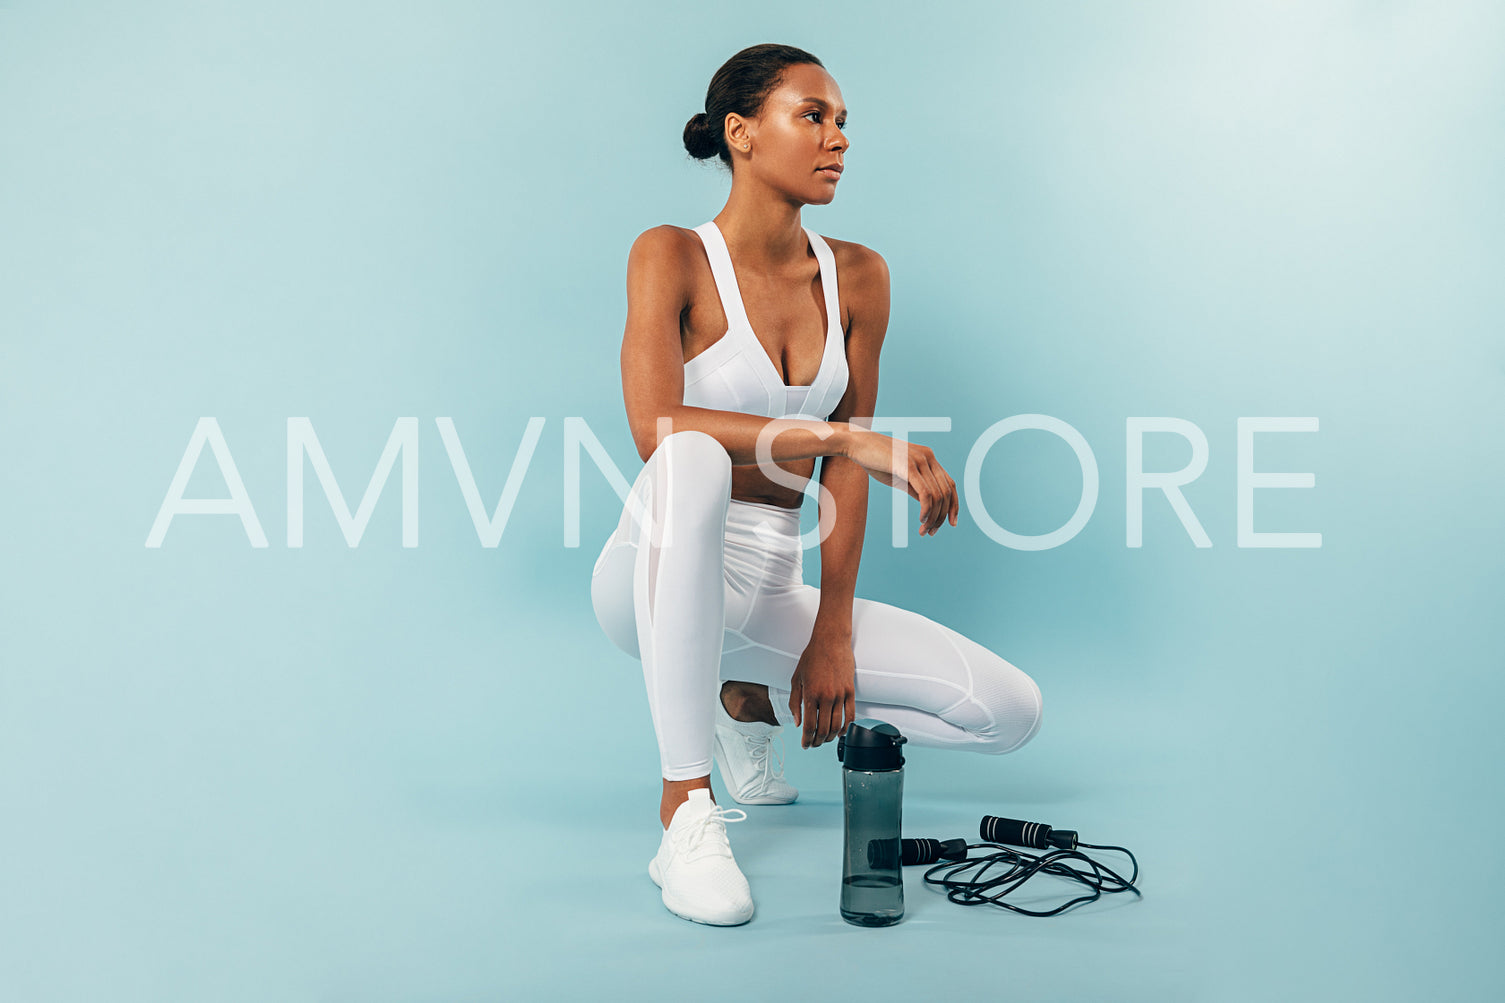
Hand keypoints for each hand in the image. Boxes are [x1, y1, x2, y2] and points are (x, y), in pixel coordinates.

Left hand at [787, 630, 856, 749]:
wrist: (830, 641)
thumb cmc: (812, 657)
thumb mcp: (796, 679)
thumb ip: (794, 702)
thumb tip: (797, 722)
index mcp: (810, 694)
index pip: (809, 725)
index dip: (806, 739)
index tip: (805, 744)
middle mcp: (826, 696)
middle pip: (823, 729)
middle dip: (817, 741)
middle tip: (813, 744)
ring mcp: (840, 694)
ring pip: (837, 725)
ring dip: (830, 737)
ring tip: (824, 739)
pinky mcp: (850, 691)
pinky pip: (851, 715)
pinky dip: (846, 727)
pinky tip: (840, 732)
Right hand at [842, 428, 957, 535]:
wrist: (857, 444)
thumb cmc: (875, 461)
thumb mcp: (901, 477)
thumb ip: (916, 487)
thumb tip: (929, 506)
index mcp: (929, 458)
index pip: (951, 485)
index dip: (954, 506)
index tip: (951, 523)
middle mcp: (929, 457)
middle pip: (947, 492)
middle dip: (942, 516)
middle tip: (931, 533)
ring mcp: (920, 460)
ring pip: (937, 495)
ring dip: (933, 518)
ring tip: (924, 531)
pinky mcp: (908, 466)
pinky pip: (926, 493)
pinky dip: (927, 510)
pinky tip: (921, 519)